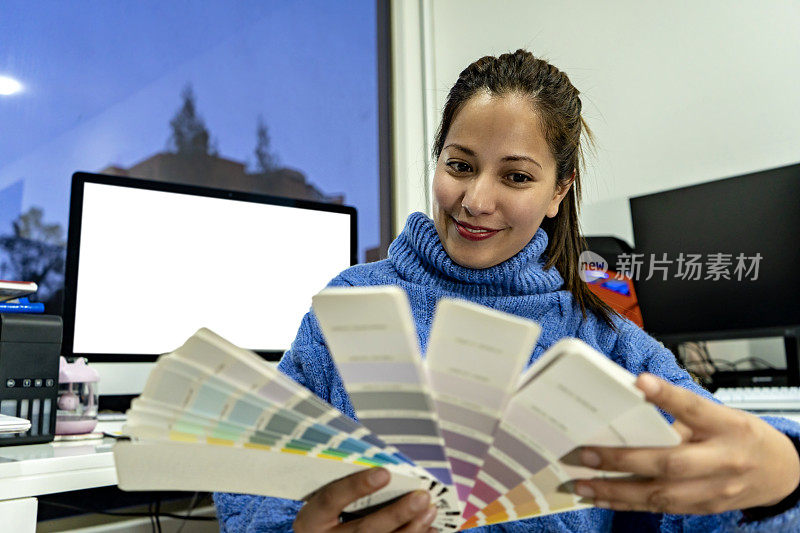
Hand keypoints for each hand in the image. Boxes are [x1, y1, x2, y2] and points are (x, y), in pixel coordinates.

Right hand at [294, 467, 437, 531]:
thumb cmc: (326, 517)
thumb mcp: (325, 504)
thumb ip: (346, 489)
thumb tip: (386, 470)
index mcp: (311, 520)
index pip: (330, 499)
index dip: (356, 486)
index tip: (385, 472)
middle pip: (364, 529)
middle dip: (396, 514)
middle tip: (422, 497)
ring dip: (411, 529)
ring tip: (430, 511)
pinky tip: (429, 529)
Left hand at [571, 373, 799, 514]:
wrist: (781, 472)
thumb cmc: (742, 436)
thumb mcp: (721, 416)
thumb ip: (681, 413)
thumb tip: (630, 401)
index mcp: (727, 426)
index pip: (695, 408)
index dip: (667, 396)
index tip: (640, 383)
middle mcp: (722, 460)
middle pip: (670, 462)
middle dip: (624, 458)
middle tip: (586, 452)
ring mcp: (713, 490)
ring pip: (660, 494)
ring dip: (615, 489)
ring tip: (581, 481)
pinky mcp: (703, 509)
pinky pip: (660, 509)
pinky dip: (626, 504)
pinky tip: (600, 497)